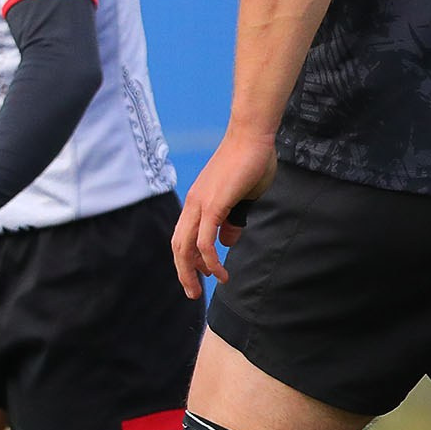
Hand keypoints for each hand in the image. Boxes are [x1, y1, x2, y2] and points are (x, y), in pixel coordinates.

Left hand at [174, 127, 277, 294]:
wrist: (252, 137)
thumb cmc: (250, 163)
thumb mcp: (241, 199)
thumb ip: (233, 220)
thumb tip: (227, 241)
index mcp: (197, 203)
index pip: (183, 237)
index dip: (188, 259)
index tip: (201, 274)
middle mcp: (193, 205)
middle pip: (178, 246)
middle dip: (184, 272)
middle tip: (193, 292)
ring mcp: (200, 205)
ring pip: (186, 247)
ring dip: (191, 271)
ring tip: (203, 287)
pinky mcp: (213, 205)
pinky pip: (205, 240)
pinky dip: (209, 259)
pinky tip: (219, 271)